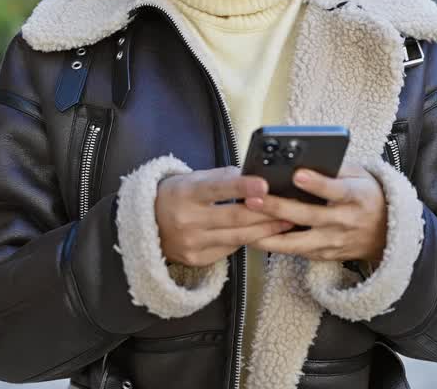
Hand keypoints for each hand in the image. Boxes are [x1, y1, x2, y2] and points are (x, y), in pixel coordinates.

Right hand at [155, 167, 293, 266]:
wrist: (146, 224)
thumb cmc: (176, 195)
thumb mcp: (192, 179)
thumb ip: (223, 178)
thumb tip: (255, 177)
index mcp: (186, 193)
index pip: (218, 188)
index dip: (243, 187)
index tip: (265, 184)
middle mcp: (187, 220)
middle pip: (235, 217)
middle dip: (267, 213)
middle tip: (290, 207)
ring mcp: (192, 243)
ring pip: (238, 237)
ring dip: (266, 230)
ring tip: (287, 222)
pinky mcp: (196, 259)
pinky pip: (230, 249)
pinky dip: (248, 240)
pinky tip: (264, 234)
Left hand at [245, 163, 386, 263]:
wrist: (387, 233)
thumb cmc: (367, 195)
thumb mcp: (359, 175)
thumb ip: (333, 169)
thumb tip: (301, 158)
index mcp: (356, 196)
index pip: (336, 190)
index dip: (317, 184)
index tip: (298, 175)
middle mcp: (345, 221)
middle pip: (309, 216)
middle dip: (278, 208)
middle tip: (253, 199)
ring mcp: (334, 242)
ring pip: (298, 242)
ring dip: (270, 233)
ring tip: (246, 225)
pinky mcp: (325, 255)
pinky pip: (297, 252)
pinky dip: (276, 245)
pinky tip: (255, 236)